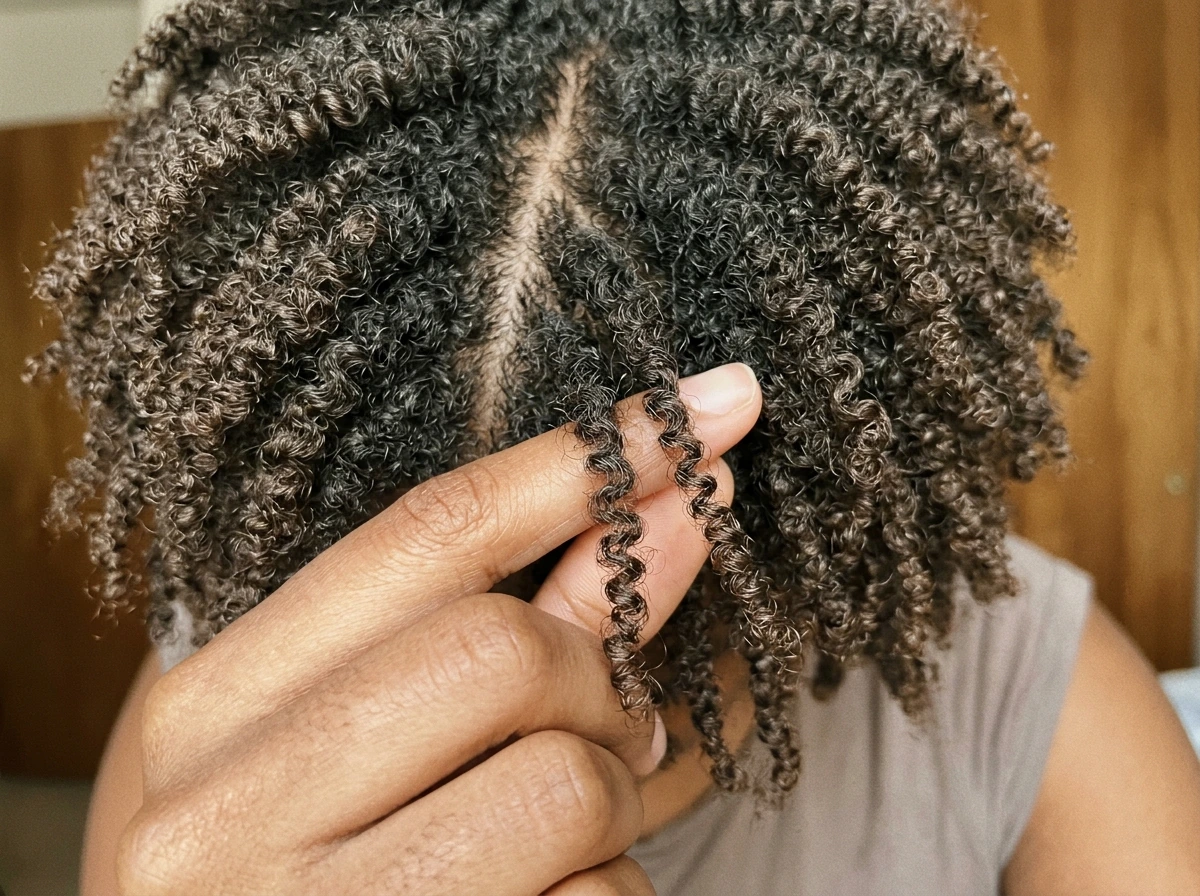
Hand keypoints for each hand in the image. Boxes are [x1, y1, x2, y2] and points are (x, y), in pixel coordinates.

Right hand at [117, 363, 762, 895]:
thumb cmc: (314, 878)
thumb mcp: (357, 745)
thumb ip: (514, 626)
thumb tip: (677, 511)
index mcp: (205, 715)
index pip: (422, 536)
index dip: (581, 463)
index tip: (712, 411)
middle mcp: (221, 818)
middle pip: (504, 651)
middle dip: (598, 682)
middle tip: (609, 722)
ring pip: (564, 787)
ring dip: (610, 804)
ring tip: (560, 840)